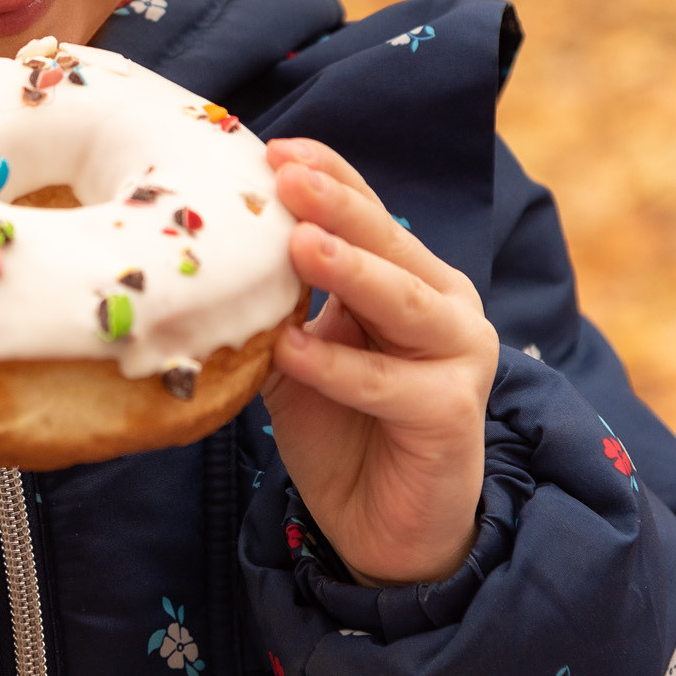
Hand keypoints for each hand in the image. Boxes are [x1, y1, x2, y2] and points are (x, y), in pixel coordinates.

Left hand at [263, 139, 500, 587]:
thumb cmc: (341, 429)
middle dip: (336, 205)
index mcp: (409, 277)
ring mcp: (460, 356)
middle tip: (286, 174)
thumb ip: (277, 308)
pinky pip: (387, 384)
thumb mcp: (298, 356)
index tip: (273, 148)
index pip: (367, 213)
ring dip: (350, 270)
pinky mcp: (453, 413)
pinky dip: (338, 367)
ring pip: (402, 301)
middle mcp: (445, 305)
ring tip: (298, 244)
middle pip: (389, 243)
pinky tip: (292, 351)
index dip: (327, 177)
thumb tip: (215, 257)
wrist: (382, 528)